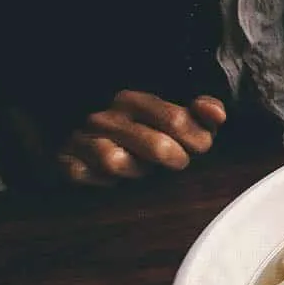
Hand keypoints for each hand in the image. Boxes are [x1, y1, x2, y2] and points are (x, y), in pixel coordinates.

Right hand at [57, 91, 226, 186]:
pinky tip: (112, 181)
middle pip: (157, 145)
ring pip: (117, 161)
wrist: (87, 150)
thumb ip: (202, 114)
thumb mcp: (177, 123)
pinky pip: (84, 175)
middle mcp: (107, 116)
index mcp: (136, 101)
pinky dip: (102, 183)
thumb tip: (216, 114)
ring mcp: (84, 139)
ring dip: (136, 172)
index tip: (197, 149)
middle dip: (174, 160)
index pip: (178, 121)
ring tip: (141, 171)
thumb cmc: (145, 137)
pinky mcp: (67, 162)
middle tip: (176, 163)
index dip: (197, 142)